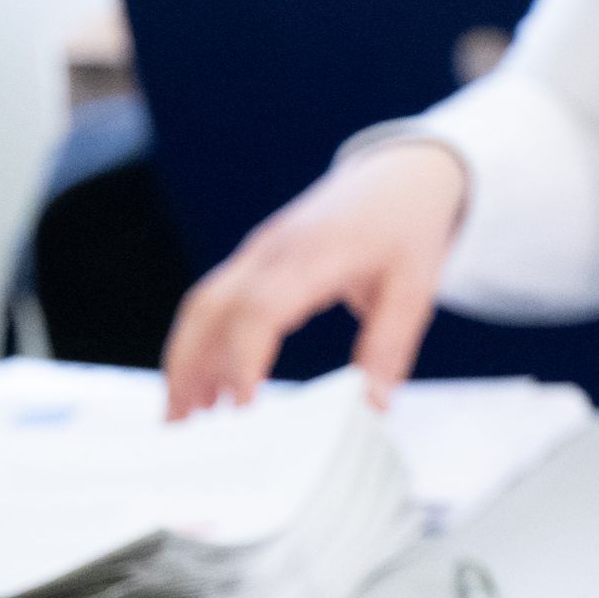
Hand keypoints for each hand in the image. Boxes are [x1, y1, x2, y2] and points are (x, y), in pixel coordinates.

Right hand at [161, 140, 466, 414]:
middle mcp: (276, 250)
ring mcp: (260, 251)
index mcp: (318, 256)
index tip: (241, 407)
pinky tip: (205, 380)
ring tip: (182, 414)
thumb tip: (373, 406)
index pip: (261, 309)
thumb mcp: (416, 287)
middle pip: (213, 307)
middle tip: (183, 424)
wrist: (401, 173)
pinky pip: (214, 297)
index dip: (243, 358)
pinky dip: (199, 339)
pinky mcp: (255, 256)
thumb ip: (391, 346)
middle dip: (191, 366)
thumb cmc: (409, 228)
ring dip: (185, 357)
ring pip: (203, 303)